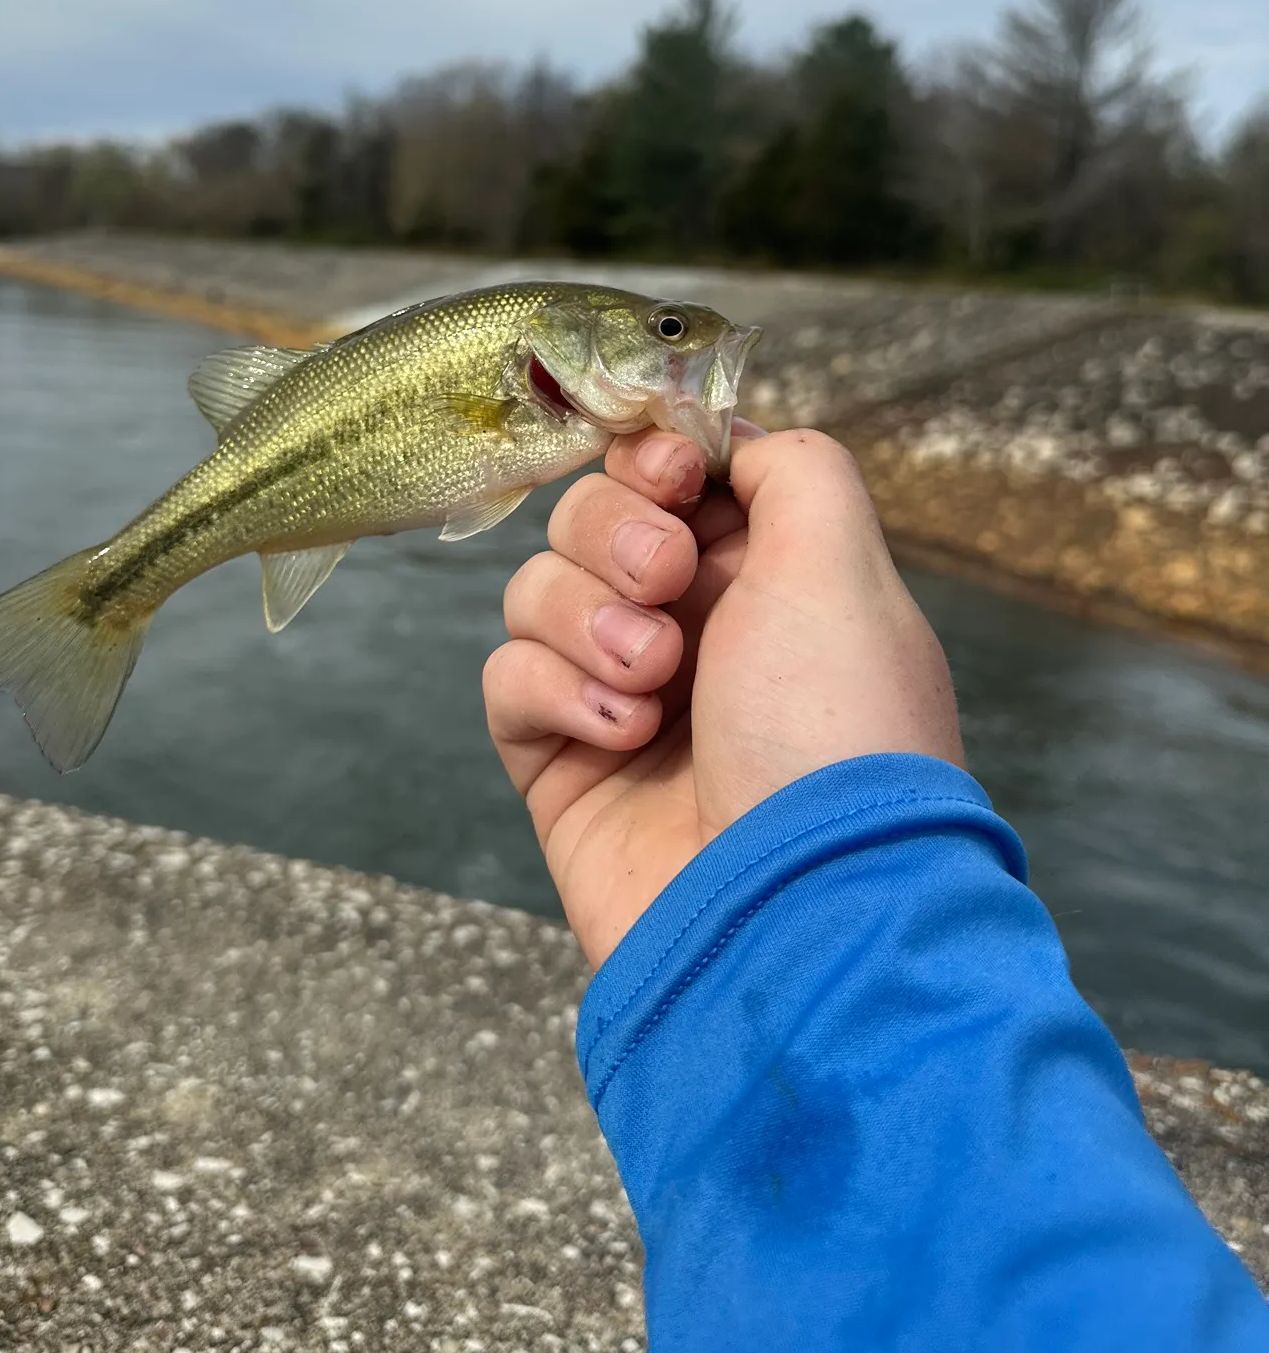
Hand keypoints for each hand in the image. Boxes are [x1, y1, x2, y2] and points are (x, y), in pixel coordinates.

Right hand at [484, 424, 965, 967]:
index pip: (671, 475)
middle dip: (617, 537)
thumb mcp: (844, 568)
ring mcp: (619, 693)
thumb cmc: (833, 730)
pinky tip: (621, 739)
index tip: (671, 476)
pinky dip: (554, 693)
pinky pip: (510, 677)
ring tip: (652, 682)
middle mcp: (692, 626)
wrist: (792, 913)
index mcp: (765, 576)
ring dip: (588, 621)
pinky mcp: (559, 758)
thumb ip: (791, 468)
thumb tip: (726, 440)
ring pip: (538, 590)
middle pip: (592, 518)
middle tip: (666, 587)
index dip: (655, 460)